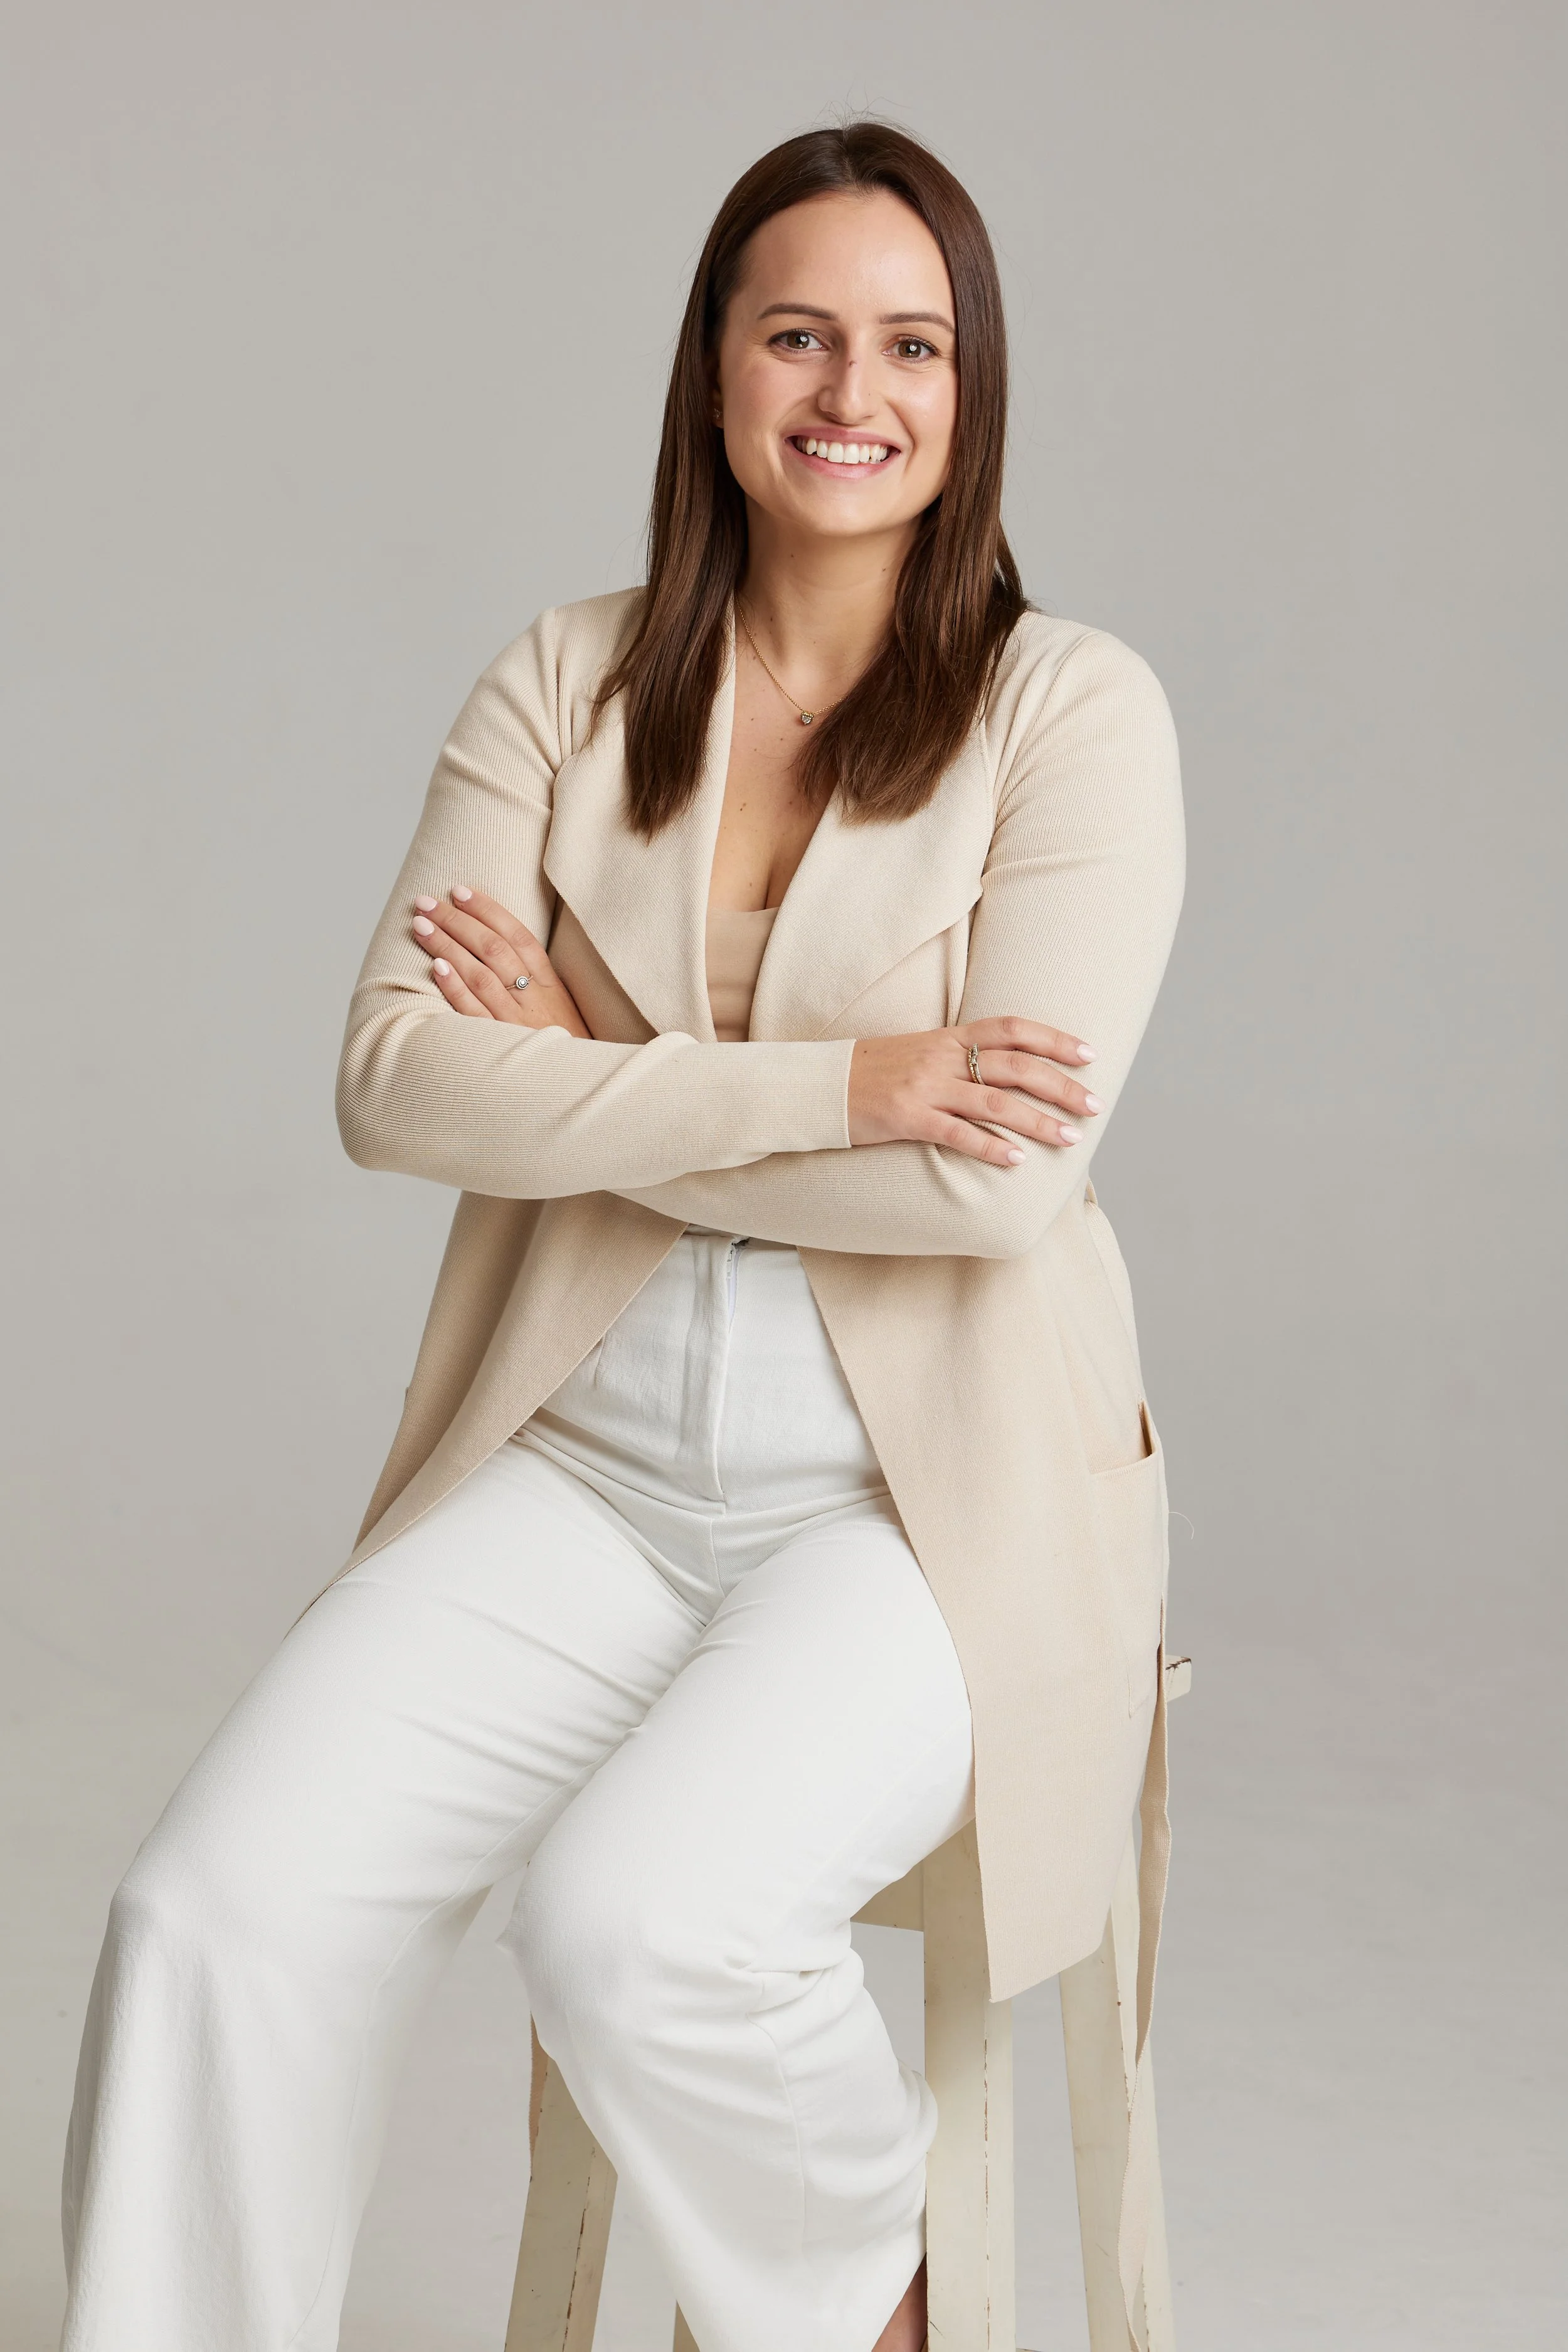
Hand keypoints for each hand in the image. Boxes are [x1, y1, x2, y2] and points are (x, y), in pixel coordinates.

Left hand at [410, 886, 590, 1036]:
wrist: (579, 1093)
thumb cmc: (566, 1051)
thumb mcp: (561, 1010)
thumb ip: (536, 980)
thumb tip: (497, 946)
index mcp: (553, 986)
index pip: (518, 936)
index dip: (488, 910)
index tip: (459, 890)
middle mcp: (536, 1000)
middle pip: (493, 949)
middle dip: (458, 921)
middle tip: (426, 902)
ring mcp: (518, 1024)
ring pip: (480, 974)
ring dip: (448, 945)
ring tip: (421, 925)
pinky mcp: (501, 1047)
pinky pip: (475, 1013)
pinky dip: (456, 988)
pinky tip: (436, 966)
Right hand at [848, 1018, 1100, 1165]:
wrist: (821, 1086)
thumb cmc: (876, 1073)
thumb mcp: (923, 1053)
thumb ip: (963, 1057)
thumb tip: (1010, 1073)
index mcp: (949, 1037)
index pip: (1013, 1029)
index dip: (1055, 1039)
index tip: (1090, 1054)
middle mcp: (942, 1058)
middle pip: (1016, 1066)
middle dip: (1061, 1085)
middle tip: (1095, 1104)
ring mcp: (925, 1088)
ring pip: (995, 1102)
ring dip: (1038, 1121)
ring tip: (1070, 1138)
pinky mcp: (906, 1118)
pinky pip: (956, 1134)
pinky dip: (990, 1148)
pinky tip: (1017, 1161)